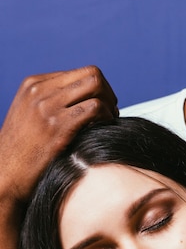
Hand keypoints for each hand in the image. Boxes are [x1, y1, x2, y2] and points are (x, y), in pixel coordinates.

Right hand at [0, 66, 117, 201]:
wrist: (5, 175)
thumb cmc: (20, 153)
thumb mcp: (29, 117)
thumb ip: (50, 104)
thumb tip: (82, 101)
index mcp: (33, 85)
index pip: (78, 73)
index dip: (97, 89)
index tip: (104, 106)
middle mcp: (40, 91)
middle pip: (91, 74)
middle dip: (108, 92)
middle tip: (112, 111)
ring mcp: (48, 107)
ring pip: (95, 86)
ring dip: (110, 104)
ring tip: (110, 121)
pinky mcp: (58, 126)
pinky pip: (95, 108)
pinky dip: (106, 116)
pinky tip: (105, 128)